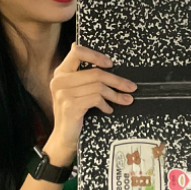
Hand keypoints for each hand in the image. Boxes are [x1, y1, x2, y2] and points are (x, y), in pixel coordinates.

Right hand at [46, 44, 135, 163]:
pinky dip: (106, 104)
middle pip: (95, 73)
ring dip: (116, 95)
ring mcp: (64, 93)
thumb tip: (99, 59)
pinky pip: (96, 99)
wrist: (63, 137)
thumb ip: (82, 75)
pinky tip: (108, 109)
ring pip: (98, 87)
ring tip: (125, 100)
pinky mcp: (70, 106)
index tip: (111, 64)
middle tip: (131, 87)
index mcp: (61, 72)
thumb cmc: (73, 111)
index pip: (77, 52)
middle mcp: (60, 80)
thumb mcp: (75, 90)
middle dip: (117, 80)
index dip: (96, 56)